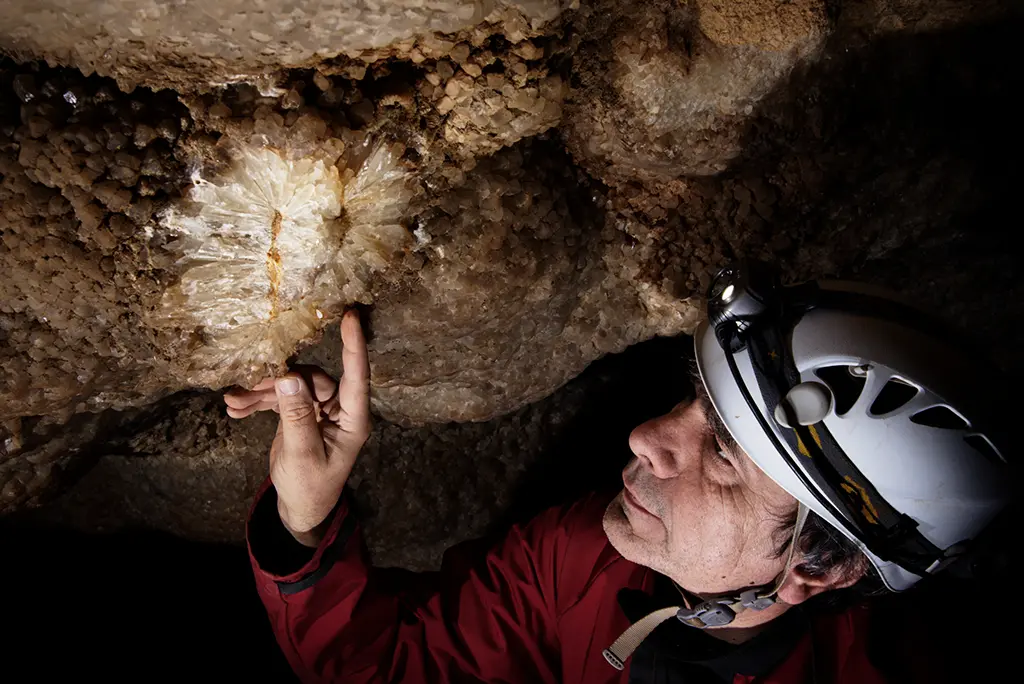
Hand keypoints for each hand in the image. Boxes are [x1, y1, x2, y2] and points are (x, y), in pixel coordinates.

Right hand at [224, 310, 370, 545]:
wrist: (300, 508)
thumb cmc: (311, 487)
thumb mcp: (302, 455)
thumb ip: (297, 417)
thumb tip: (289, 377)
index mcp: (353, 419)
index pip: (356, 376)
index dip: (353, 345)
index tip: (350, 316)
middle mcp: (339, 410)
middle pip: (312, 379)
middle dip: (278, 381)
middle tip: (246, 388)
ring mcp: (319, 410)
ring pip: (292, 386)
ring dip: (262, 392)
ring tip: (233, 401)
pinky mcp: (300, 413)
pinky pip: (281, 398)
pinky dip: (259, 402)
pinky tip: (235, 409)